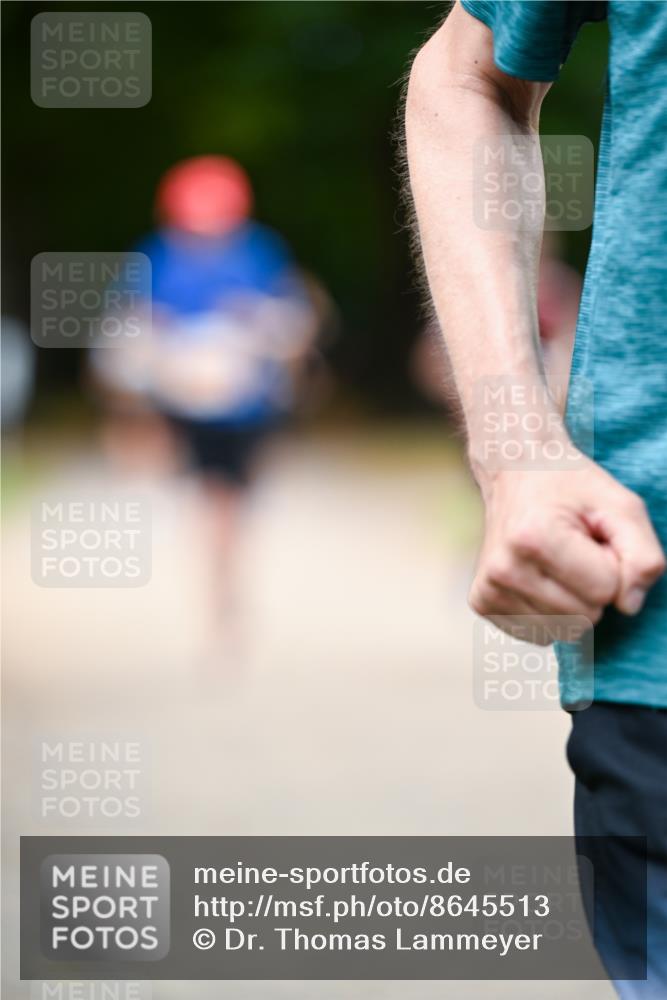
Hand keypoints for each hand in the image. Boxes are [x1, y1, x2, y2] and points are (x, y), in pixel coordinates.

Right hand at [469, 456, 665, 643]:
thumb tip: (628, 606)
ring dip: (571, 599)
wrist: (512, 470)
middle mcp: (504, 568)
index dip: (611, 564)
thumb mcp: (621, 505)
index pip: (605, 590)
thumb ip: (643, 555)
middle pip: (586, 616)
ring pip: (564, 629)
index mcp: (534, 538)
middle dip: (592, 586)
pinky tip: (539, 577)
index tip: (592, 537)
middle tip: (575, 548)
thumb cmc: (570, 486)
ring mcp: (488, 588)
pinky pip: (540, 633)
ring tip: (557, 561)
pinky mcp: (481, 603)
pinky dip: (549, 611)